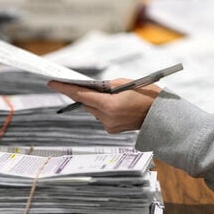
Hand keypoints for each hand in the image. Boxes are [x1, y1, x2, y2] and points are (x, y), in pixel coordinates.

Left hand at [47, 79, 161, 132]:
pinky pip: (100, 116)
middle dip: (81, 93)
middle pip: (85, 103)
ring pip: (92, 110)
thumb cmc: (147, 96)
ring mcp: (108, 125)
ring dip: (94, 101)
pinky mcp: (111, 130)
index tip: (52, 83)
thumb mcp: (126, 84)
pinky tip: (113, 104)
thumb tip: (91, 88)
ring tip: (105, 93)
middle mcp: (106, 118)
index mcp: (109, 105)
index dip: (65, 89)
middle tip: (72, 83)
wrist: (162, 117)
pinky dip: (102, 108)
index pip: (81, 95)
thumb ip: (105, 86)